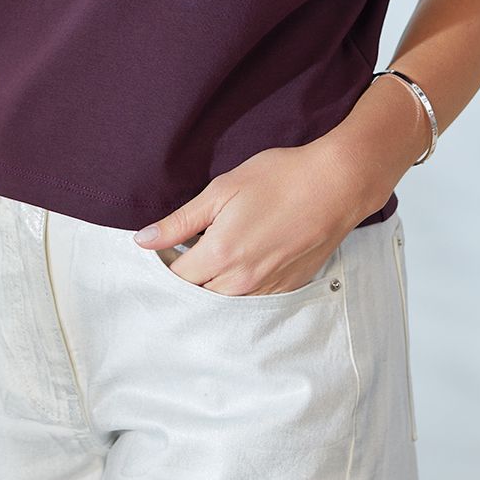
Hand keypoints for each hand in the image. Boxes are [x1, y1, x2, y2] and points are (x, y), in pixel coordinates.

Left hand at [132, 140, 367, 295]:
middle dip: (189, 276)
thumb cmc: (279, 178)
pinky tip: (248, 257)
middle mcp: (241, 282)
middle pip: (198, 295)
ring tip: (221, 251)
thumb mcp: (222, 190)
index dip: (166, 262)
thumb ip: (180, 221)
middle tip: (192, 247)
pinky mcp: (287, 288)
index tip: (167, 246)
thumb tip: (143, 240)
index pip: (176, 277)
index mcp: (220, 255)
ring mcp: (267, 289)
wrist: (336, 185)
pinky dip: (242, 285)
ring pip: (225, 301)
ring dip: (215, 284)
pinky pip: (252, 299)